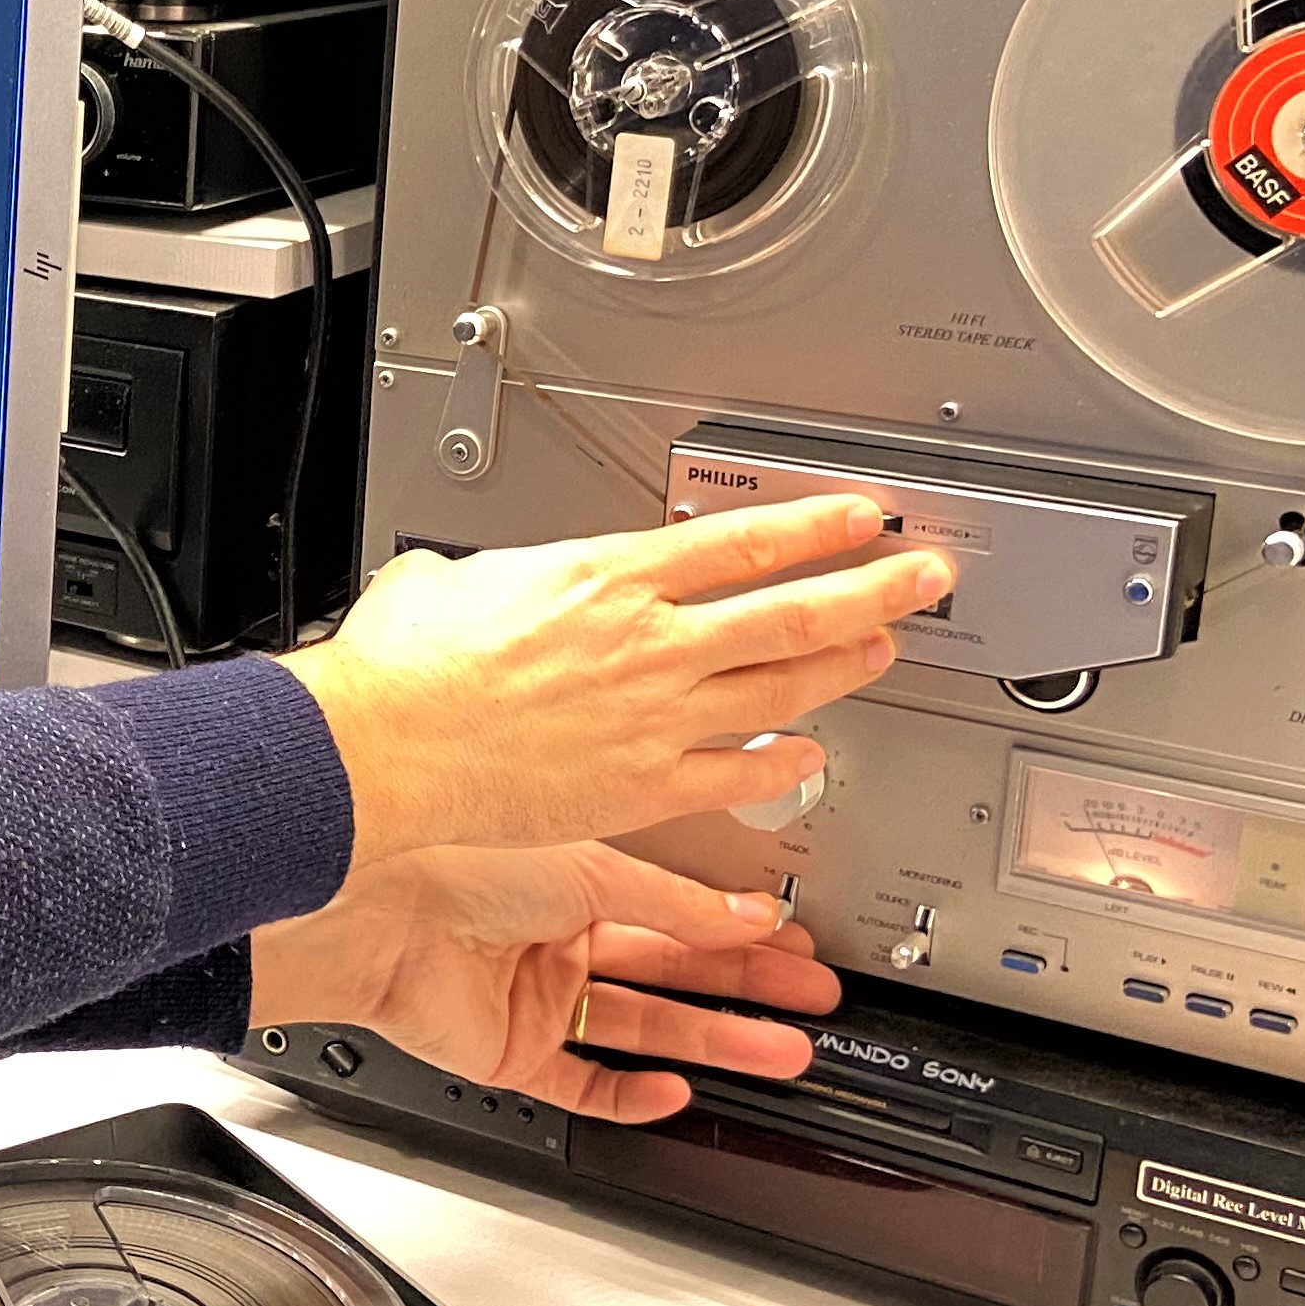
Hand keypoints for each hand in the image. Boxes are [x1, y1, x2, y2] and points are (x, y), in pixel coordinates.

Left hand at [252, 843, 836, 1122]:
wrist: (377, 915)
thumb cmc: (459, 863)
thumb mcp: (593, 870)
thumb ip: (677, 904)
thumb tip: (751, 914)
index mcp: (574, 883)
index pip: (677, 914)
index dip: (738, 932)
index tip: (795, 944)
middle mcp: (556, 941)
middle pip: (671, 973)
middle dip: (745, 989)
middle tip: (810, 1003)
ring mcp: (534, 999)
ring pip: (642, 1029)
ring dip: (713, 1042)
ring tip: (780, 1052)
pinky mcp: (510, 1053)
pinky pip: (581, 1084)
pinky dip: (631, 1093)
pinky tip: (676, 1091)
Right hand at [282, 496, 953, 858]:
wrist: (383, 749)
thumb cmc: (401, 670)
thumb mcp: (445, 581)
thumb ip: (487, 578)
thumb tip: (465, 581)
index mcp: (605, 577)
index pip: (740, 541)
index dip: (814, 526)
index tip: (858, 518)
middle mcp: (647, 642)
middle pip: (791, 610)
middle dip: (873, 588)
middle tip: (922, 576)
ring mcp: (653, 718)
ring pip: (782, 688)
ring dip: (846, 667)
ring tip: (884, 651)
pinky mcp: (641, 788)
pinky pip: (738, 774)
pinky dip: (784, 764)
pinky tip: (808, 756)